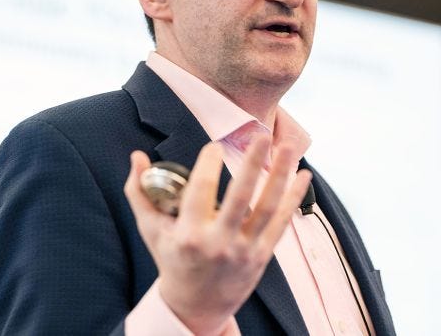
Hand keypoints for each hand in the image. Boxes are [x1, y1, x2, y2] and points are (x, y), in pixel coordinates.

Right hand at [124, 135, 311, 334]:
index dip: (208, 166)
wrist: (196, 304)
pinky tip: (303, 175)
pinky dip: (293, 198)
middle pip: (240, 197)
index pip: (200, 192)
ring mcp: (243, 250)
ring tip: (288, 146)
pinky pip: (281, 222)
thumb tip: (137, 156)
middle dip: (252, 164)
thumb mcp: (151, 229)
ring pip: (266, 207)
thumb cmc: (171, 258)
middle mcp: (218, 243)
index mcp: (188, 235)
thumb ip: (139, 192)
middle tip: (260, 135)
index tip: (213, 147)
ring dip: (280, 175)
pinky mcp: (262, 255)